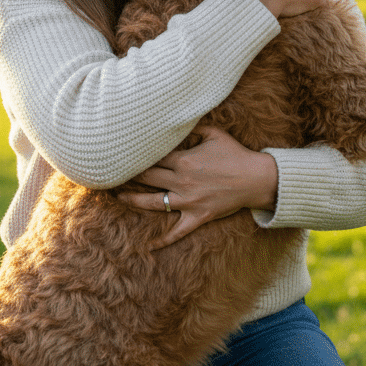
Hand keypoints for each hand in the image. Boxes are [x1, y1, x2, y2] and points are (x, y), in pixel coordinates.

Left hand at [118, 126, 277, 248]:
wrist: (256, 179)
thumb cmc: (235, 154)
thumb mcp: (214, 133)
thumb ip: (193, 127)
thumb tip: (176, 119)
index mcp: (184, 161)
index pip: (152, 158)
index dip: (136, 155)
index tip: (121, 152)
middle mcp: (182, 182)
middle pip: (147, 178)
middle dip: (127, 175)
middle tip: (110, 173)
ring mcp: (189, 202)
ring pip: (153, 203)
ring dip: (133, 200)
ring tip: (117, 197)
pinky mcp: (198, 217)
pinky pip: (177, 231)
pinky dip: (164, 240)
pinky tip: (149, 246)